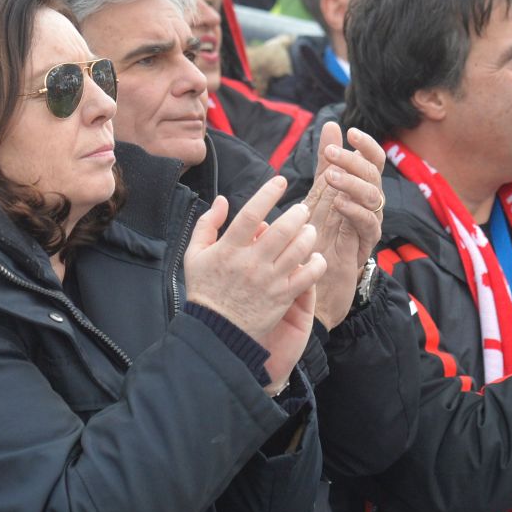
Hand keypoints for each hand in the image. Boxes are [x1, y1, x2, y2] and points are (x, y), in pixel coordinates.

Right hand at [184, 177, 326, 391]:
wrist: (215, 330)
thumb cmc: (205, 290)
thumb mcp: (194, 254)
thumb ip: (207, 224)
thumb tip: (222, 199)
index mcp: (229, 249)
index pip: (251, 214)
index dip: (268, 193)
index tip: (280, 180)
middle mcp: (251, 263)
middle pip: (283, 229)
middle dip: (297, 213)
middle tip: (301, 209)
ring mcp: (269, 280)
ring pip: (298, 249)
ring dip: (309, 234)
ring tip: (309, 230)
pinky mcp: (282, 297)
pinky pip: (308, 276)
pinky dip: (316, 263)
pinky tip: (315, 257)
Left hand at [301, 123, 387, 329]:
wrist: (316, 281)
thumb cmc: (320, 234)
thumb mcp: (320, 193)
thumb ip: (327, 162)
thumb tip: (331, 123)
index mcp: (361, 190)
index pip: (373, 161)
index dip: (366, 145)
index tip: (350, 132)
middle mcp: (370, 205)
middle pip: (374, 175)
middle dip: (354, 161)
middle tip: (332, 154)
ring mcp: (369, 226)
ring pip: (374, 197)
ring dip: (353, 183)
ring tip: (332, 177)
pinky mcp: (364, 247)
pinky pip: (368, 225)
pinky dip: (354, 211)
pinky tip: (339, 204)